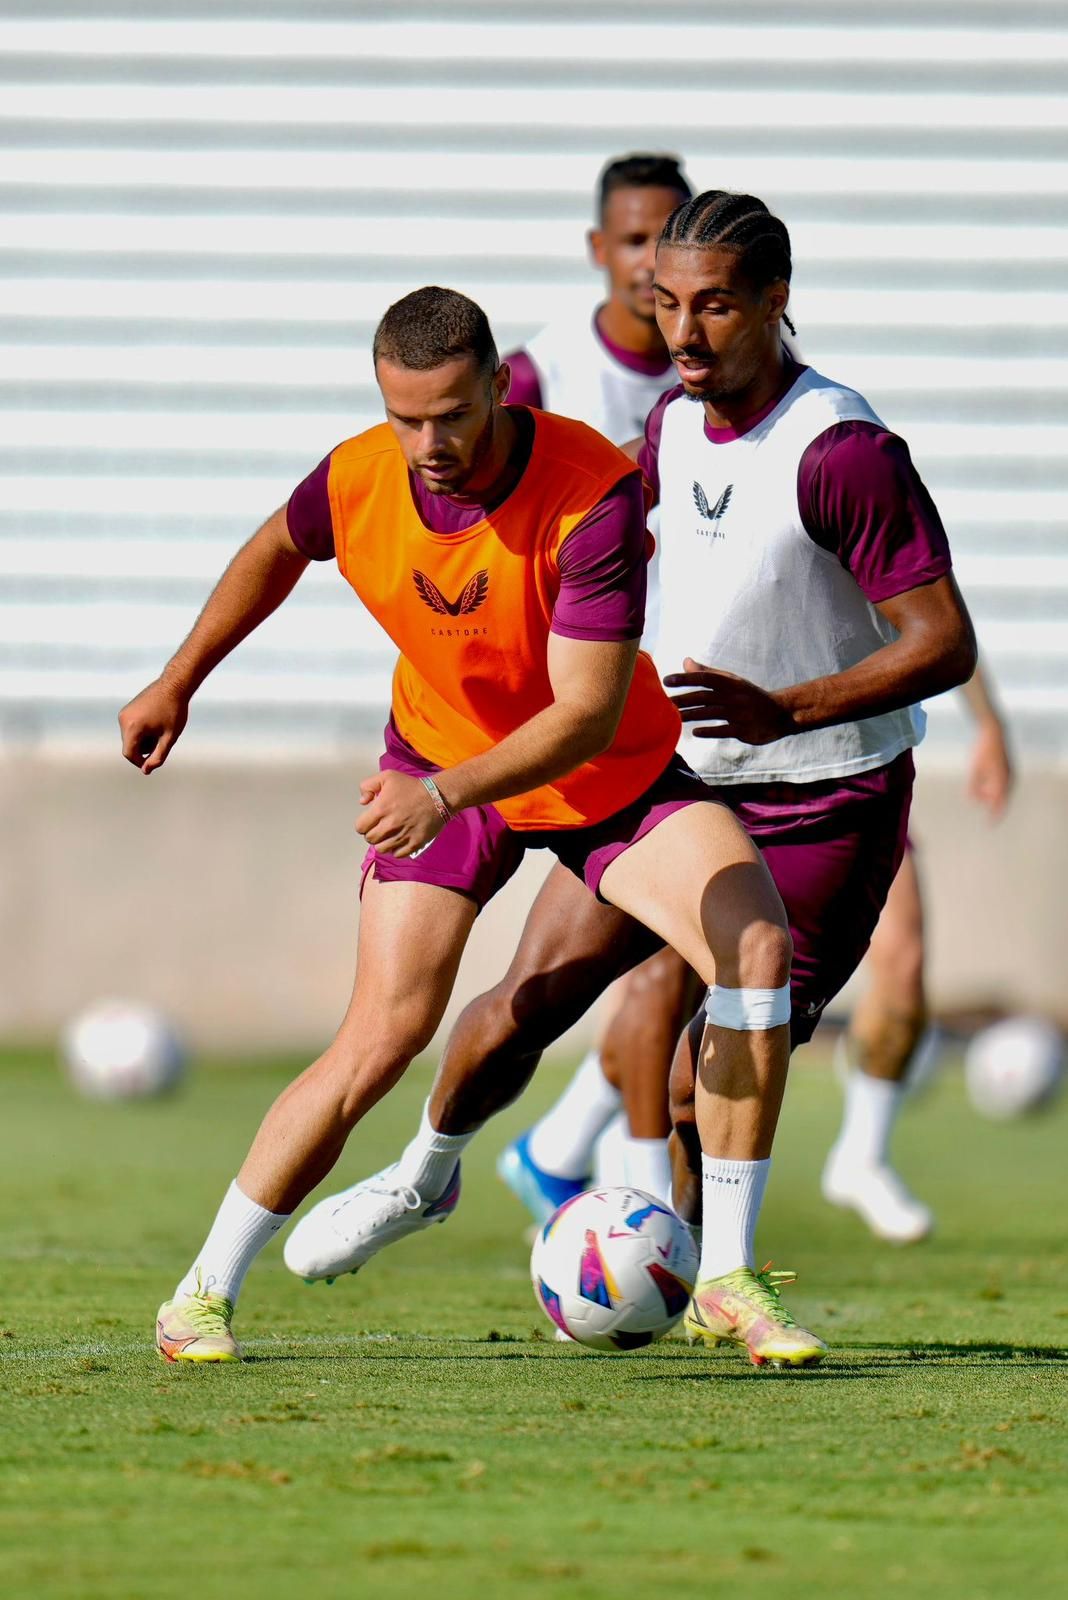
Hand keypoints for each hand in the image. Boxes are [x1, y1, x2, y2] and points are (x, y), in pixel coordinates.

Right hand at [118, 677, 188, 772]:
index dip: (140, 762)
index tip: (153, 762)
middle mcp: (124, 719)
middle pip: (130, 746)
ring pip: (131, 737)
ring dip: (144, 740)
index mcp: (133, 727)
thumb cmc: (174, 711)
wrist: (174, 685)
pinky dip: (141, 731)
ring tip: (161, 730)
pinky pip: (131, 728)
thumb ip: (158, 756)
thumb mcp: (169, 737)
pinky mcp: (127, 709)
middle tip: (163, 740)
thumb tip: (146, 771)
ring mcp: (124, 713)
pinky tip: (156, 723)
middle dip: (144, 748)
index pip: (129, 754)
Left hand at [355, 770, 447, 856]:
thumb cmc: (412, 786)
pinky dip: (396, 849)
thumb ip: (368, 785)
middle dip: (372, 833)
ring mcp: (403, 836)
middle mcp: (390, 825)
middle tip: (379, 827)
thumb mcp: (387, 776)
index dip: (363, 824)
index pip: (360, 827)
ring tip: (388, 835)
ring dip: (382, 842)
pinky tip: (399, 840)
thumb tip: (362, 802)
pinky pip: (397, 854)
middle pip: (370, 839)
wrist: (438, 796)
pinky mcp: (414, 844)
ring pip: (382, 849)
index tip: (370, 821)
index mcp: (381, 809)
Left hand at [664, 659, 793, 744]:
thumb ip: (708, 673)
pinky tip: (695, 732)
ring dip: (692, 714)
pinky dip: (710, 731)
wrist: (780, 713)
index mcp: (731, 683)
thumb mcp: (732, 681)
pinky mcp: (744, 730)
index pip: (705, 678)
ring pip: (712, 713)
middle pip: (705, 696)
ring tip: (675, 717)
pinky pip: (725, 730)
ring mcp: (740, 713)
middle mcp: (734, 696)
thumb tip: (685, 662)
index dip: (685, 678)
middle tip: (665, 703)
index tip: (666, 680)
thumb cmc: (750, 696)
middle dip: (684, 699)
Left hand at [967, 719, 1012, 818]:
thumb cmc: (983, 750)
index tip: (990, 825)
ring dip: (990, 793)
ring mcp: (1011, 773)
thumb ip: (973, 786)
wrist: (995, 732)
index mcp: (1001, 780)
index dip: (995, 816)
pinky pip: (1002, 783)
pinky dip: (993, 786)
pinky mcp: (1009, 769)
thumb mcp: (974, 769)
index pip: (999, 804)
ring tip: (978, 790)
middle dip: (989, 801)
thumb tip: (971, 801)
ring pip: (1001, 791)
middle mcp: (1009, 778)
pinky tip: (984, 784)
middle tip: (977, 799)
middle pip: (1000, 798)